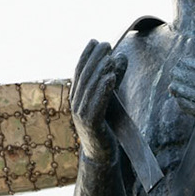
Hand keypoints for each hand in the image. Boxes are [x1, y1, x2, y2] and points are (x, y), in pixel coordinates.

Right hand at [70, 39, 127, 161]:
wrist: (101, 154)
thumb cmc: (105, 125)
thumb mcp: (109, 97)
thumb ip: (113, 77)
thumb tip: (120, 56)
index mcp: (76, 96)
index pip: (80, 71)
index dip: (86, 56)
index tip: (95, 41)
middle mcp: (75, 104)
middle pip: (85, 77)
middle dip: (94, 59)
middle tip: (105, 44)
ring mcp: (81, 115)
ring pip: (90, 88)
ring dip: (100, 71)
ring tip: (109, 58)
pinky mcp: (91, 124)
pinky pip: (97, 103)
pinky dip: (104, 89)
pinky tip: (111, 77)